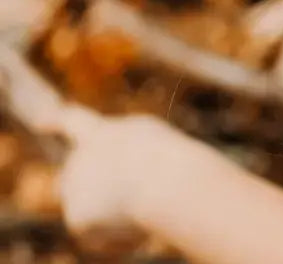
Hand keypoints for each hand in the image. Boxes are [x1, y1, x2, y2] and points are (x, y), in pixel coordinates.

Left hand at [55, 108, 182, 253]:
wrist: (162, 179)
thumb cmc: (166, 158)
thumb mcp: (148, 143)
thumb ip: (121, 154)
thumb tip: (108, 187)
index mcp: (99, 133)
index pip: (74, 122)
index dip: (58, 121)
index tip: (41, 123)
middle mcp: (78, 158)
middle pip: (74, 179)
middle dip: (89, 192)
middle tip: (122, 199)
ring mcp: (73, 189)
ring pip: (90, 210)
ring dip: (109, 214)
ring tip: (140, 205)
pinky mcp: (75, 219)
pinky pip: (96, 236)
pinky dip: (115, 236)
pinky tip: (133, 223)